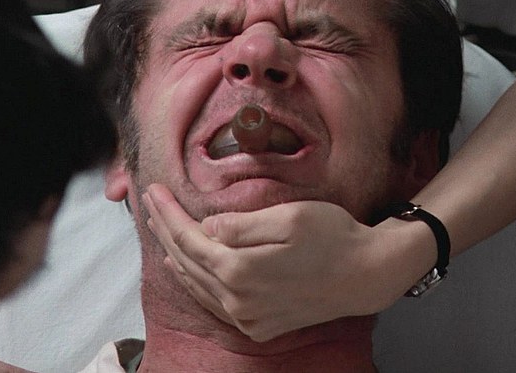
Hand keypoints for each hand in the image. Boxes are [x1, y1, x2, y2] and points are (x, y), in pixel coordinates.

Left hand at [143, 184, 423, 341]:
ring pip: (196, 284)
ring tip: (158, 229)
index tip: (152, 190)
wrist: (368, 275)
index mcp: (239, 270)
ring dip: (173, 254)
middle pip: (185, 261)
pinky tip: (185, 268)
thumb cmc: (333, 237)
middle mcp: (237, 300)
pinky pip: (214, 302)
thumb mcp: (287, 217)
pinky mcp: (259, 325)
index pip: (187, 238)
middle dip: (163, 228)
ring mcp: (247, 317)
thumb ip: (239, 225)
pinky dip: (195, 282)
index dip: (167, 213)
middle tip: (147, 202)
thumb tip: (206, 227)